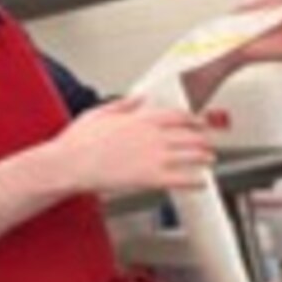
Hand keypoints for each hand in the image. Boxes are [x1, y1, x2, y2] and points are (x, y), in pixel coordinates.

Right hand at [46, 96, 215, 195]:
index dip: (193, 119)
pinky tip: (202, 183)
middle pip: (188, 135)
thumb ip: (123, 105)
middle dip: (203, 138)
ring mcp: (154, 157)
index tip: (199, 121)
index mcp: (141, 119)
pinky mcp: (151, 178)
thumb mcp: (100, 113)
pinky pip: (181, 179)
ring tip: (210, 160)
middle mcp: (152, 136)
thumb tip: (138, 98)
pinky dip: (195, 181)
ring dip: (203, 157)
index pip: (177, 115)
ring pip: (189, 156)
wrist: (71, 164)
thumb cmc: (79, 142)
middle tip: (210, 141)